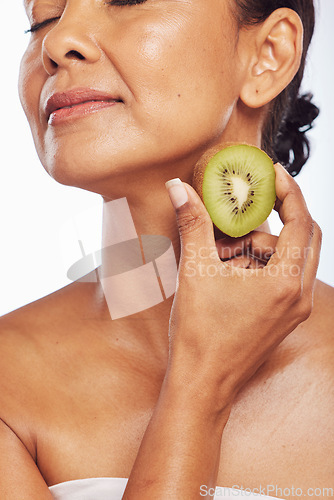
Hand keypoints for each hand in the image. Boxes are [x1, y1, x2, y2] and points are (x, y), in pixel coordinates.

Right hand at [165, 164, 320, 408]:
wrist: (202, 384)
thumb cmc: (200, 334)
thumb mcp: (195, 272)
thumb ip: (192, 223)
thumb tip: (178, 188)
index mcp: (285, 283)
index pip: (300, 222)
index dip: (288, 191)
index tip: (273, 172)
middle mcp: (299, 297)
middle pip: (305, 238)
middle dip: (277, 218)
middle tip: (249, 206)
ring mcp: (294, 310)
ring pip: (292, 259)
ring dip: (264, 245)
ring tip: (224, 252)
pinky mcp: (284, 319)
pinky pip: (284, 278)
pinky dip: (263, 265)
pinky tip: (231, 270)